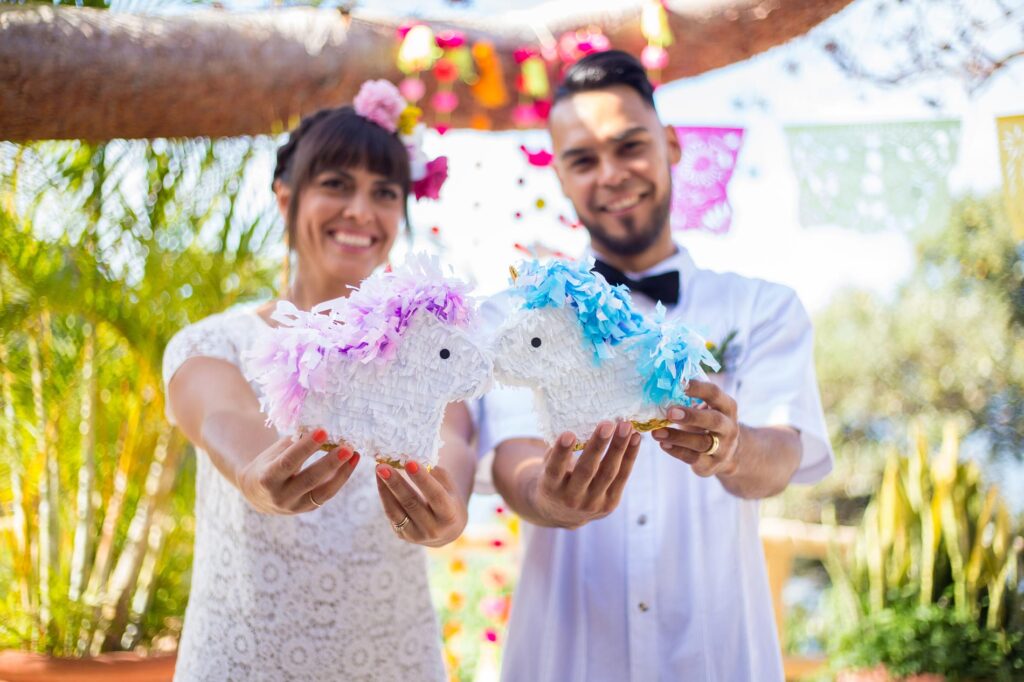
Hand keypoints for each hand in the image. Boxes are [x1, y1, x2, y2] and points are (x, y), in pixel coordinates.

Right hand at [237, 428, 359, 513]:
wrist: (257, 494)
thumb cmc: (268, 465)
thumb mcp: (274, 452)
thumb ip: (294, 443)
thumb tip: (319, 430)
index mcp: (267, 478)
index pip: (288, 461)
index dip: (306, 447)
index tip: (323, 431)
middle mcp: (281, 496)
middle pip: (309, 479)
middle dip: (330, 463)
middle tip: (347, 447)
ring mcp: (296, 506)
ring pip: (323, 491)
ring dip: (342, 472)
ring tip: (354, 454)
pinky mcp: (309, 508)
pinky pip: (328, 494)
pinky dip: (340, 478)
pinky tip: (351, 463)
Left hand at [376, 461, 467, 547]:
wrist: (446, 531)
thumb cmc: (449, 502)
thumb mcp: (450, 488)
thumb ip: (436, 475)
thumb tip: (414, 459)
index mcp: (450, 515)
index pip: (436, 496)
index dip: (422, 479)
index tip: (410, 462)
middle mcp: (433, 528)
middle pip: (411, 503)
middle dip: (396, 483)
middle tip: (383, 466)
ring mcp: (416, 535)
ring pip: (395, 510)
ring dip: (385, 488)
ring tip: (378, 469)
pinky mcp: (402, 535)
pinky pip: (390, 513)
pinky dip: (384, 495)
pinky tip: (380, 480)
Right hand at [530, 420, 640, 529]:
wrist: (564, 513)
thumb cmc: (555, 479)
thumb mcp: (548, 468)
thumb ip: (558, 452)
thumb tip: (575, 422)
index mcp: (550, 488)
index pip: (555, 469)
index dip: (561, 452)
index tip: (568, 434)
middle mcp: (571, 498)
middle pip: (586, 470)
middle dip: (598, 445)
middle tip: (607, 424)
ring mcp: (592, 504)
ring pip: (608, 473)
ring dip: (619, 448)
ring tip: (625, 426)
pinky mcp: (610, 504)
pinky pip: (622, 477)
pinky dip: (630, 456)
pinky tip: (636, 438)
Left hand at [651, 379, 740, 477]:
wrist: (727, 452)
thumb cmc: (707, 421)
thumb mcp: (706, 408)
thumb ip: (689, 398)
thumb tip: (660, 384)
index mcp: (727, 407)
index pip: (715, 394)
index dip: (698, 388)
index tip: (678, 384)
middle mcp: (729, 427)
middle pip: (714, 420)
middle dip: (691, 416)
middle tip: (669, 412)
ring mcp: (723, 448)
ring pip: (702, 443)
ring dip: (677, 437)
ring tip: (656, 432)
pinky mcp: (712, 465)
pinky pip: (693, 458)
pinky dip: (676, 451)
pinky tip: (663, 444)